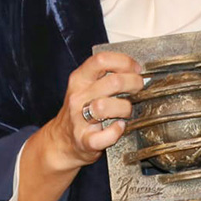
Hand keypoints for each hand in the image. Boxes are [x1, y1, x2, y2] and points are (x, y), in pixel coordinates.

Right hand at [41, 51, 144, 168]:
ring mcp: (79, 119)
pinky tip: (120, 127)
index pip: (101, 60)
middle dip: (134, 83)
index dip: (124, 62)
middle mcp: (78, 96)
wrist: (62, 140)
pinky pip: (105, 136)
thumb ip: (104, 75)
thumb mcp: (85, 86)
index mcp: (79, 79)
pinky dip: (116, 132)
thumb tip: (134, 69)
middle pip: (112, 82)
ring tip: (127, 111)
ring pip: (106, 107)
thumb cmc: (80, 111)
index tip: (135, 69)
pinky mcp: (85, 140)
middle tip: (138, 89)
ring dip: (124, 108)